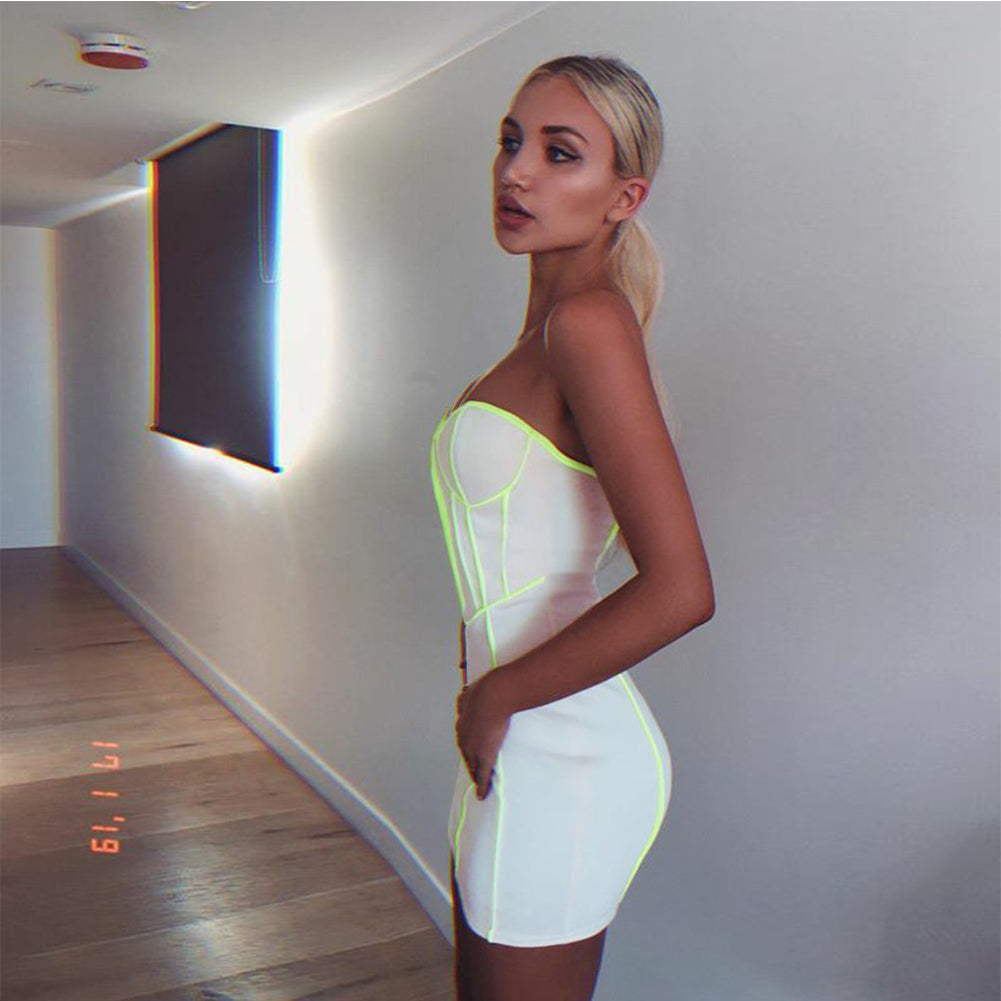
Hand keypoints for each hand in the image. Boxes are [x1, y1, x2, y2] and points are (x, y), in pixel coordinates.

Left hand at [455, 672, 510, 800]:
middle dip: (470, 763)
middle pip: (466, 755)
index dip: (467, 747)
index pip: (463, 739)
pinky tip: (482, 795)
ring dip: (475, 775)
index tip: (469, 752)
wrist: (495, 696)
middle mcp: (464, 738)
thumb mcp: (474, 690)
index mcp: (462, 722)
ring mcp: (474, 749)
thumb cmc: (488, 690)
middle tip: (473, 772)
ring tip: (479, 784)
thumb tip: (467, 691)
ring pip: (473, 766)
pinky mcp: (485, 757)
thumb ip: (470, 694)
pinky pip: (483, 776)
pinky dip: (482, 786)